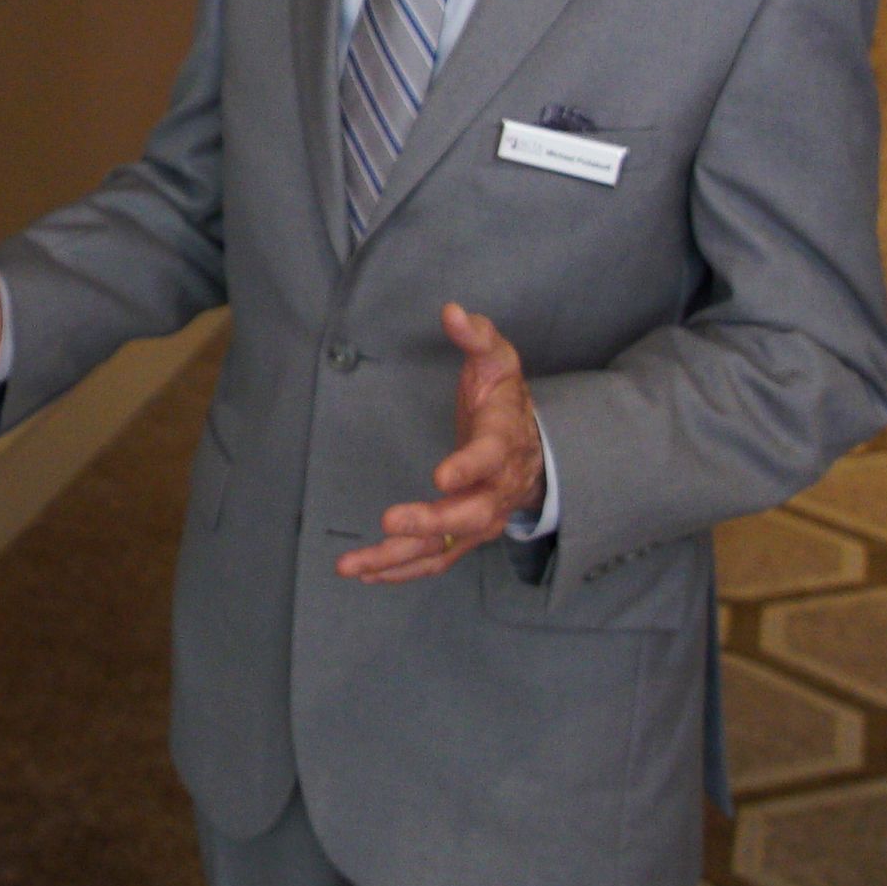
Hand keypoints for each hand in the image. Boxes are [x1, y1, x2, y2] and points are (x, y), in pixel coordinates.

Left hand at [337, 303, 543, 582]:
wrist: (534, 451)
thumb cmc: (506, 402)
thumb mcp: (499, 361)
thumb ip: (477, 337)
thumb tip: (452, 312)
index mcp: (503, 443)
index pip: (490, 458)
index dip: (468, 468)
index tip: (440, 475)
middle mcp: (494, 490)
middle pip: (469, 515)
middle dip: (430, 522)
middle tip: (390, 523)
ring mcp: (480, 519)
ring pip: (444, 546)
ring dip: (398, 558)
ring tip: (351, 564)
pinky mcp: (463, 536)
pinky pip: (433, 559)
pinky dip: (400, 570)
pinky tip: (365, 573)